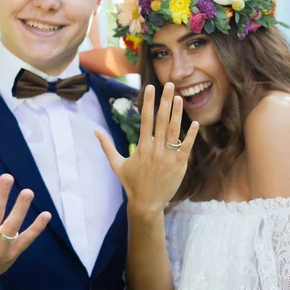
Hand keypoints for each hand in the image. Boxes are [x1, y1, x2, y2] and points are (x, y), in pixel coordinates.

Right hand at [96, 83, 198, 217]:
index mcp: (142, 147)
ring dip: (178, 114)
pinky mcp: (179, 166)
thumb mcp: (116, 164)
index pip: (146, 119)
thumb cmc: (131, 183)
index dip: (148, 102)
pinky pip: (186, 148)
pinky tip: (194, 123)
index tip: (150, 87)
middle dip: (166, 101)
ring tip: (180, 98)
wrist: (146, 204)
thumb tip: (95, 131)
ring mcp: (168, 158)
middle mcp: (155, 150)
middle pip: (162, 121)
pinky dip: (190, 136)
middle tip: (170, 84)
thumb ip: (107, 146)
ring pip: (174, 131)